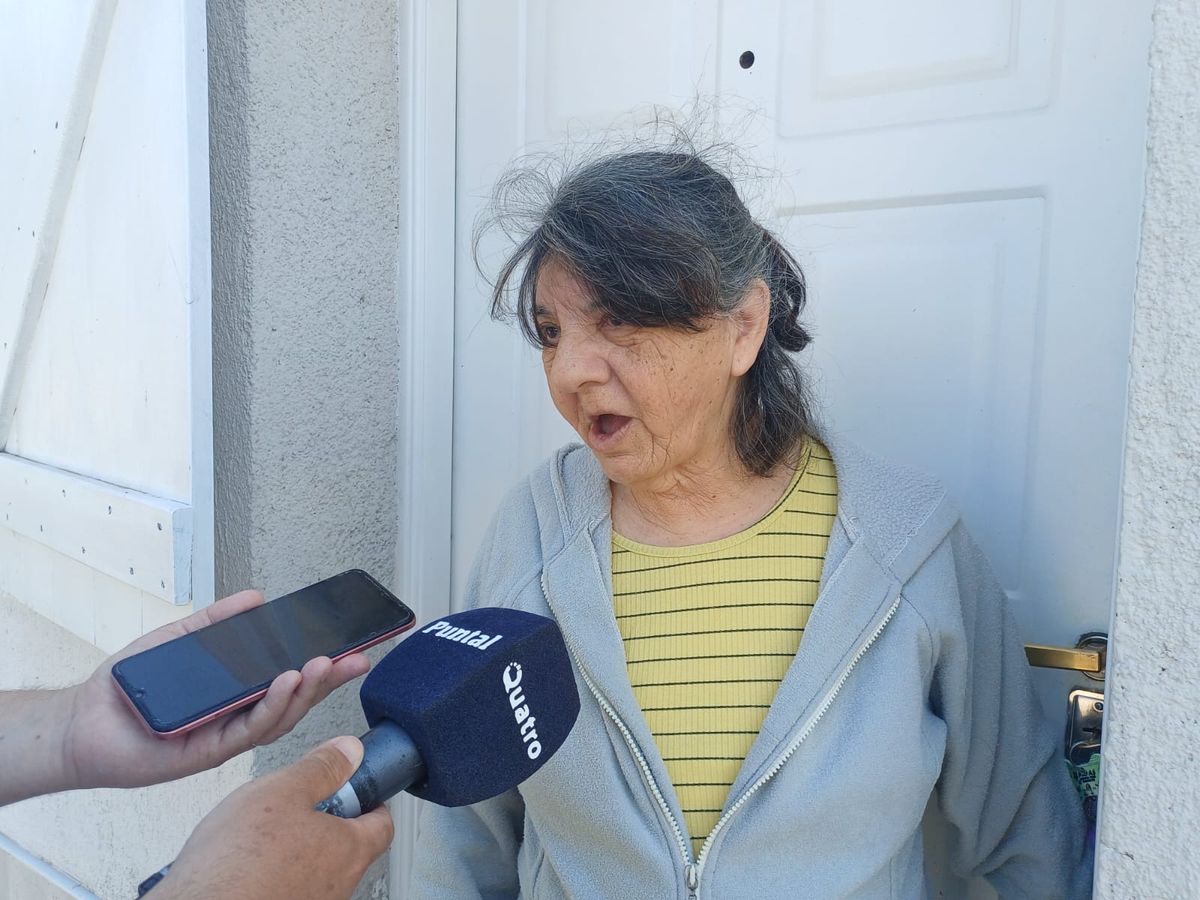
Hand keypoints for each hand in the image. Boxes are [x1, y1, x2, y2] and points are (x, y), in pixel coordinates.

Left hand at [60, 590, 370, 790]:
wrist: (82, 719)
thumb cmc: (130, 688)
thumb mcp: (179, 638)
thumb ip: (217, 621)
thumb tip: (256, 598)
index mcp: (237, 694)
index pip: (289, 679)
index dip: (323, 664)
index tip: (351, 644)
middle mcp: (237, 718)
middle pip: (295, 700)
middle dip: (328, 679)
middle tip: (356, 656)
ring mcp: (224, 737)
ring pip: (278, 718)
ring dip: (306, 691)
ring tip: (323, 665)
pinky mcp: (206, 753)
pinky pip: (246, 730)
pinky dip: (271, 705)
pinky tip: (285, 681)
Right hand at [155, 736, 393, 899]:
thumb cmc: (234, 864)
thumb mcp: (282, 792)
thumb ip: (322, 768)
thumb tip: (350, 752)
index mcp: (349, 851)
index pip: (383, 823)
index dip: (371, 799)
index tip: (354, 787)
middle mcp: (338, 886)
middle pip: (350, 846)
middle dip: (328, 821)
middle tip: (298, 806)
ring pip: (318, 869)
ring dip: (299, 848)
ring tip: (263, 835)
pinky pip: (290, 887)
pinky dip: (276, 871)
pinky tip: (246, 863)